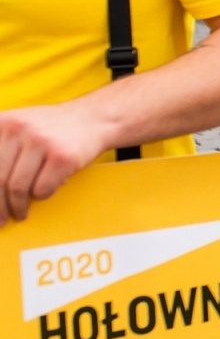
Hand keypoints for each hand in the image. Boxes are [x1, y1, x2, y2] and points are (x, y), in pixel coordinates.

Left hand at [0, 103, 110, 222]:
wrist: (92, 119)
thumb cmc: (50, 129)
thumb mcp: (17, 127)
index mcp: (0, 122)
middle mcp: (17, 128)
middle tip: (1, 218)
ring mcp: (41, 141)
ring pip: (17, 187)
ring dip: (18, 207)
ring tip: (21, 212)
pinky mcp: (62, 157)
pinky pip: (42, 190)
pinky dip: (42, 195)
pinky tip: (45, 191)